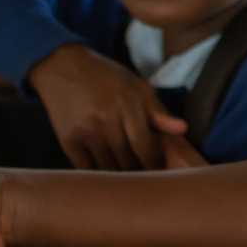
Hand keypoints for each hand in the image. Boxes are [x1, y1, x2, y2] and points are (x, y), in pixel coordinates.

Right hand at [28, 45, 186, 170]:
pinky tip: (106, 175)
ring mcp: (86, 131)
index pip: (147, 147)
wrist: (63, 67)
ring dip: (120, 177)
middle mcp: (107, 119)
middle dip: (139, 172)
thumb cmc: (106, 77)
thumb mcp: (136, 86)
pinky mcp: (68, 139)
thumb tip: (183, 130)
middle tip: (146, 179)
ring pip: (109, 168)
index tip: (160, 171)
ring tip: (128, 180)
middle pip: (128, 161)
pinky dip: (98, 174)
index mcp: (128, 104)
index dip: (155, 163)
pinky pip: (87, 168)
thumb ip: (158, 111)